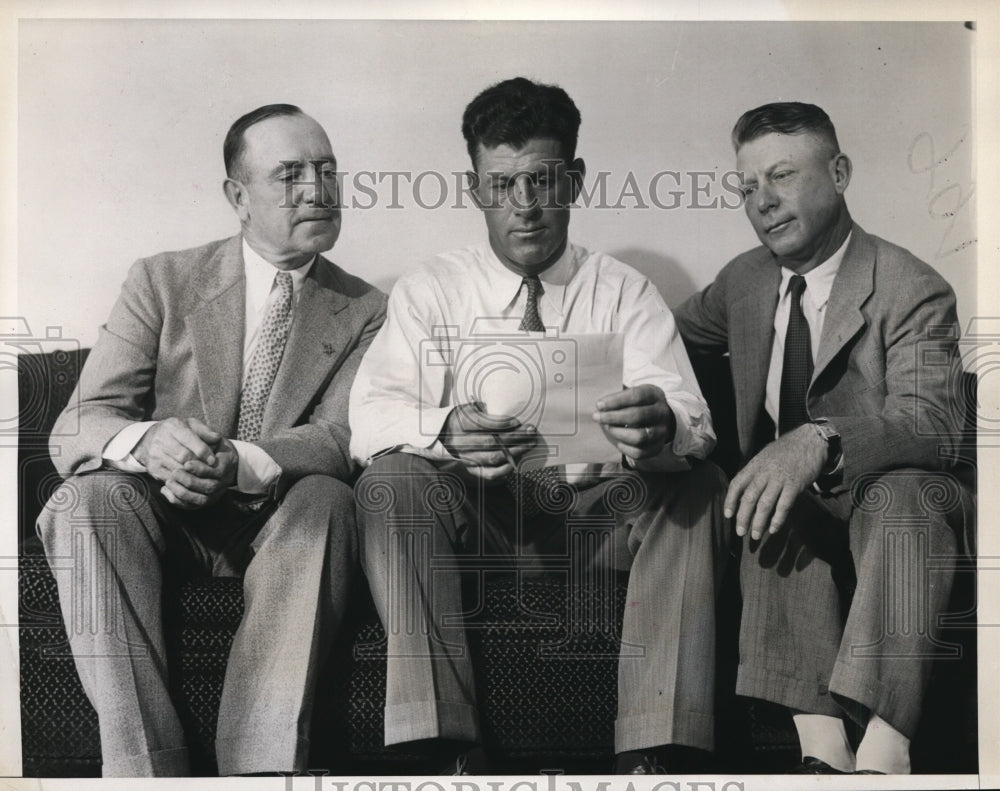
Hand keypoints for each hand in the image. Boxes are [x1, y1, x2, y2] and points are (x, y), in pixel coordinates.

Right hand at [132, 417, 221, 482]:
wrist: (149, 441)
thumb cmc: (178, 433)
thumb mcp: (191, 425)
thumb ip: (205, 431)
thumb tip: (217, 438)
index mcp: (172, 426)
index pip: (189, 439)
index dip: (203, 451)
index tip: (213, 460)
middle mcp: (161, 439)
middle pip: (183, 456)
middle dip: (199, 464)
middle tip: (211, 470)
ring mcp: (155, 455)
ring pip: (178, 469)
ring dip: (193, 474)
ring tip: (204, 476)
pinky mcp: (153, 468)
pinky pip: (171, 478)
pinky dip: (183, 480)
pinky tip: (192, 479)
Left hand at [161, 437, 238, 509]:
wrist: (216, 458)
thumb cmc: (211, 445)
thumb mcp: (211, 437)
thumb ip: (209, 435)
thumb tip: (214, 436)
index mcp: (227, 464)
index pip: (216, 472)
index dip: (201, 469)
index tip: (186, 463)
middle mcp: (224, 482)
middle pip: (209, 487)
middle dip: (190, 481)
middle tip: (175, 472)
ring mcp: (214, 493)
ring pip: (200, 500)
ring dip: (183, 492)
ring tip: (169, 482)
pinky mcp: (203, 500)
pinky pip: (191, 506)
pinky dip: (177, 500)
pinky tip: (166, 490)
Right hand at [440, 403, 537, 481]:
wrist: (441, 436)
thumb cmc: (460, 419)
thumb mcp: (468, 409)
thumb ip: (484, 410)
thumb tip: (506, 412)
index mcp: (461, 424)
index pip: (484, 424)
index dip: (503, 423)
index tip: (518, 421)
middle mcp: (462, 442)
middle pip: (492, 441)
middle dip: (516, 437)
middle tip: (531, 431)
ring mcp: (466, 458)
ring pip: (494, 457)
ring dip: (515, 451)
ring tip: (529, 444)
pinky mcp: (471, 469)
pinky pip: (489, 474)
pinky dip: (505, 469)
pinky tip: (516, 461)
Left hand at [592, 384, 675, 459]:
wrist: (656, 418)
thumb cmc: (637, 404)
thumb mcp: (631, 394)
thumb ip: (617, 398)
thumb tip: (599, 406)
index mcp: (654, 395)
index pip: (636, 396)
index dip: (616, 401)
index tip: (599, 405)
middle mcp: (661, 413)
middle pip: (638, 416)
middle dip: (613, 417)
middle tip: (597, 417)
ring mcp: (661, 432)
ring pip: (639, 437)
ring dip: (618, 433)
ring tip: (608, 428)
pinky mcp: (657, 447)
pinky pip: (639, 452)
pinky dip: (624, 448)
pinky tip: (617, 440)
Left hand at [724, 424, 826, 539]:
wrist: (809, 440)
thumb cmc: (786, 451)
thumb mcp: (765, 456)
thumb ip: (755, 472)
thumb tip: (744, 490)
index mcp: (755, 465)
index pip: (737, 484)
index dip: (730, 500)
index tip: (727, 515)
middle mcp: (764, 472)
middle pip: (749, 497)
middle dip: (743, 517)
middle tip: (740, 532)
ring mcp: (780, 479)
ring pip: (765, 504)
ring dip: (759, 522)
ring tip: (755, 536)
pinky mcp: (795, 485)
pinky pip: (784, 505)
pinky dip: (778, 519)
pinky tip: (773, 529)